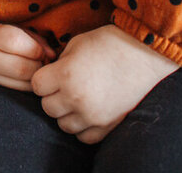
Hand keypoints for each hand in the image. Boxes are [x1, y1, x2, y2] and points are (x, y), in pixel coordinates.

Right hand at [0, 18, 54, 90]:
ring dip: (36, 79)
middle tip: (42, 62)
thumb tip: (52, 55)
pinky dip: (27, 87)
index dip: (36, 48)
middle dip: (40, 67)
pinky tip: (26, 79)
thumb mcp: (1, 25)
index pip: (17, 42)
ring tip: (35, 70)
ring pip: (22, 85)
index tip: (41, 49)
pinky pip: (16, 92)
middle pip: (23, 68)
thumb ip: (28, 37)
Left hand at [31, 24, 177, 143]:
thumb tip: (49, 76)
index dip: (42, 79)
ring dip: (66, 113)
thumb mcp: (76, 44)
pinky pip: (84, 137)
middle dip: (52, 96)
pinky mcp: (108, 125)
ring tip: (77, 98)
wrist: (145, 53)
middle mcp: (76, 98)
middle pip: (47, 107)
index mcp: (65, 75)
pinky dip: (83, 127)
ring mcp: (93, 115)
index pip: (36, 86)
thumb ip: (58, 63)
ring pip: (63, 125)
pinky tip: (88, 112)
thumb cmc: (109, 42)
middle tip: (65, 85)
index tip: (52, 73)